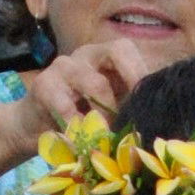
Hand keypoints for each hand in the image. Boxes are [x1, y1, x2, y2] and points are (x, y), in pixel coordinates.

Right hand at [0, 39, 155, 163]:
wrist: (34, 128)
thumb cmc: (79, 119)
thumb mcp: (107, 110)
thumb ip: (128, 108)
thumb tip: (160, 123)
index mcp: (106, 58)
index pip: (130, 51)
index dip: (143, 72)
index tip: (154, 101)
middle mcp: (88, 55)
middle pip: (117, 51)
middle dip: (133, 81)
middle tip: (137, 114)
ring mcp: (64, 66)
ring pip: (94, 82)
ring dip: (107, 114)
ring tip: (109, 138)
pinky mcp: (44, 85)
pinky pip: (64, 105)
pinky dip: (77, 127)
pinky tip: (81, 143)